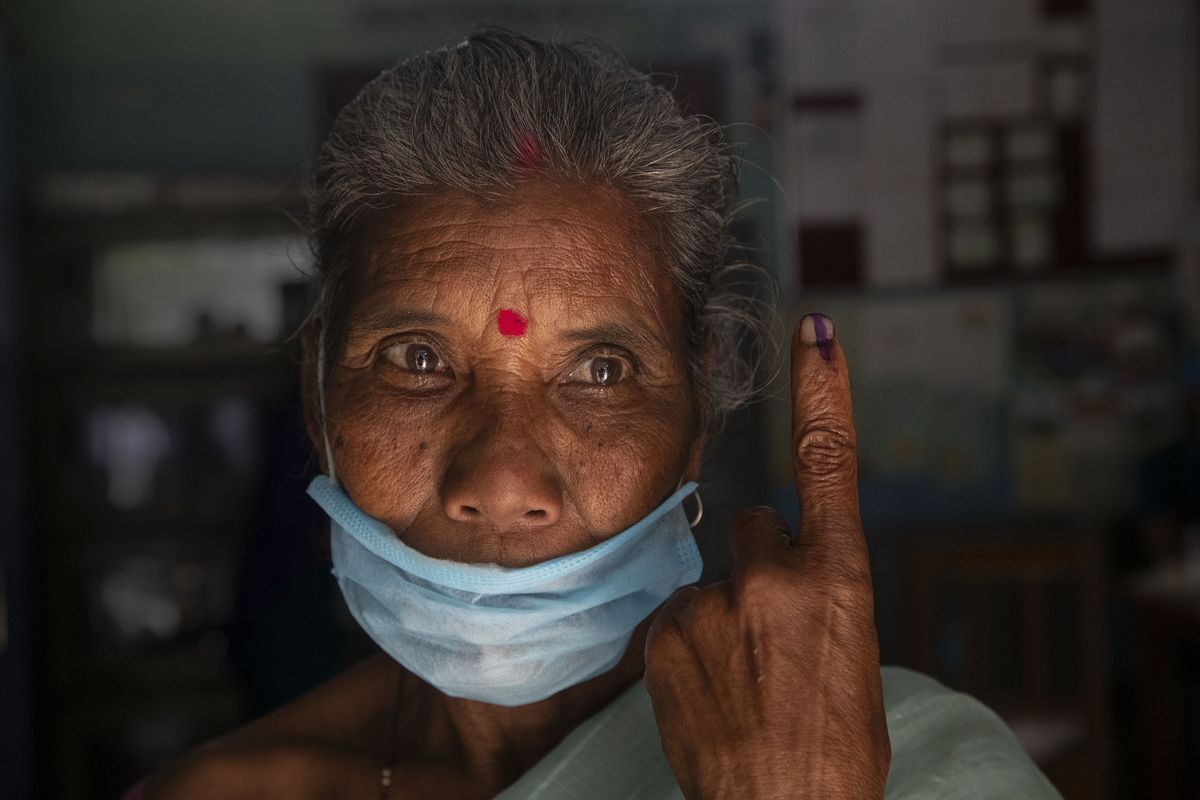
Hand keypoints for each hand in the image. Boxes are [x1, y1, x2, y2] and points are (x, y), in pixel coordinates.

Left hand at [644, 314, 890, 798]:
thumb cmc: (836, 748)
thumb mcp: (853, 658)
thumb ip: (818, 598)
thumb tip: (788, 579)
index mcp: (841, 580)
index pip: (830, 463)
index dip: (824, 393)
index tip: (813, 333)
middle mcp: (775, 576)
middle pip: (754, 528)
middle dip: (762, 567)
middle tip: (773, 637)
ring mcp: (714, 602)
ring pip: (714, 581)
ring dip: (724, 614)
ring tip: (743, 682)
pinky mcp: (665, 632)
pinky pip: (677, 618)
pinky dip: (691, 645)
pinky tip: (710, 692)